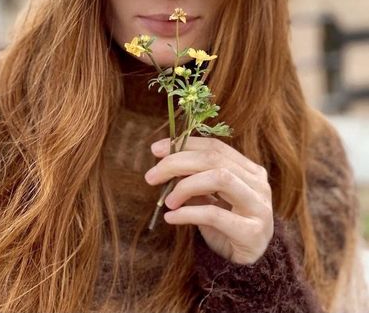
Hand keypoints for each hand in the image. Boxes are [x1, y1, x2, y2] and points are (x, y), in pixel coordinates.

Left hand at [144, 137, 273, 264]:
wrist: (246, 266)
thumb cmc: (224, 227)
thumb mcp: (207, 197)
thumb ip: (193, 178)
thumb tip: (164, 160)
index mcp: (249, 170)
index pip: (214, 146)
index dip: (184, 144)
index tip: (156, 150)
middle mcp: (258, 183)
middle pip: (213, 159)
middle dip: (177, 163)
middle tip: (151, 176)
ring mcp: (258, 206)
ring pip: (219, 178)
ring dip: (185, 185)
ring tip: (167, 201)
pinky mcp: (252, 232)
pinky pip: (214, 214)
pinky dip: (187, 213)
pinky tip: (171, 218)